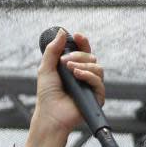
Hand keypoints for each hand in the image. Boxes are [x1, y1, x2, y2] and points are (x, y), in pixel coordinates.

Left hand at [25, 30, 104, 146]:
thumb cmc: (47, 95)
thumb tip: (62, 32)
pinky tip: (78, 75)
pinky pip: (98, 81)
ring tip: (70, 70)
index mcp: (74, 68)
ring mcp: (92, 86)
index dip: (82, 42)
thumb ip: (53, 51)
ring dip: (83, 65)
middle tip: (64, 62)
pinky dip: (88, 76)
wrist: (50, 114)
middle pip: (91, 57)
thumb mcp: (46, 69)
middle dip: (78, 56)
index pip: (83, 51)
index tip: (77, 35)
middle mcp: (85, 75)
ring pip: (97, 67)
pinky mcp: (96, 96)